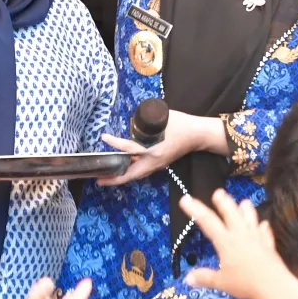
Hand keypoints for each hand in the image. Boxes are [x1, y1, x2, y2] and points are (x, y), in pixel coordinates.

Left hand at [97, 110, 216, 185]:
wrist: (199, 135)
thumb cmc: (182, 124)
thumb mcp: (163, 118)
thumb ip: (146, 120)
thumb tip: (130, 121)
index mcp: (154, 150)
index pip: (130, 148)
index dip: (116, 144)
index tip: (104, 138)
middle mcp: (155, 161)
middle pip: (131, 175)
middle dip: (114, 179)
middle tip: (99, 180)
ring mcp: (158, 165)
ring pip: (136, 174)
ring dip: (122, 177)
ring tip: (107, 177)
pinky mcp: (160, 164)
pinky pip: (142, 170)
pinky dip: (130, 171)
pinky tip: (122, 168)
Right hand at [180, 191, 297, 298]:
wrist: (273, 285)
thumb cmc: (244, 283)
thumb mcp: (221, 282)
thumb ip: (204, 278)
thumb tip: (188, 279)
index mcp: (226, 241)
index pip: (207, 222)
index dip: (195, 209)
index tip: (185, 199)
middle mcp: (241, 235)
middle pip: (231, 213)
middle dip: (223, 202)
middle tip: (219, 192)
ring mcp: (256, 239)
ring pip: (250, 219)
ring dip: (247, 210)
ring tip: (244, 202)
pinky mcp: (268, 246)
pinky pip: (265, 233)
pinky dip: (264, 228)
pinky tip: (264, 224)